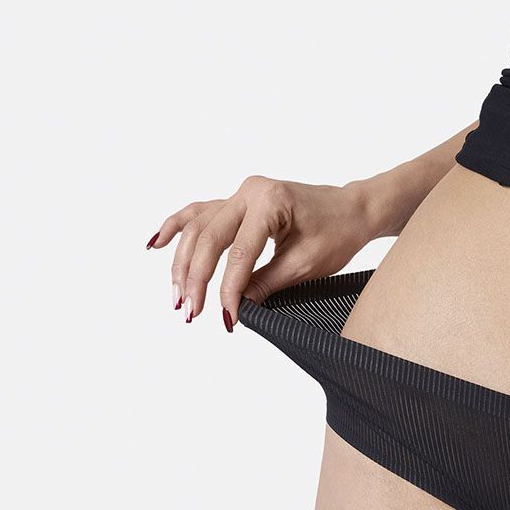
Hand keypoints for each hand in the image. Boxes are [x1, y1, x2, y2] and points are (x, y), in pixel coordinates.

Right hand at [145, 175, 372, 328]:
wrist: (352, 209)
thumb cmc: (337, 232)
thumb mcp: (305, 265)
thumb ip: (267, 283)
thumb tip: (236, 305)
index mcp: (270, 202)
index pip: (239, 253)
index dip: (228, 290)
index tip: (225, 318)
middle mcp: (250, 191)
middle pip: (209, 238)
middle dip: (196, 278)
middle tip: (190, 312)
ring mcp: (241, 193)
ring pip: (198, 227)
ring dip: (183, 262)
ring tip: (177, 295)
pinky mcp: (237, 201)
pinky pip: (200, 213)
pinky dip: (177, 228)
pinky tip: (156, 243)